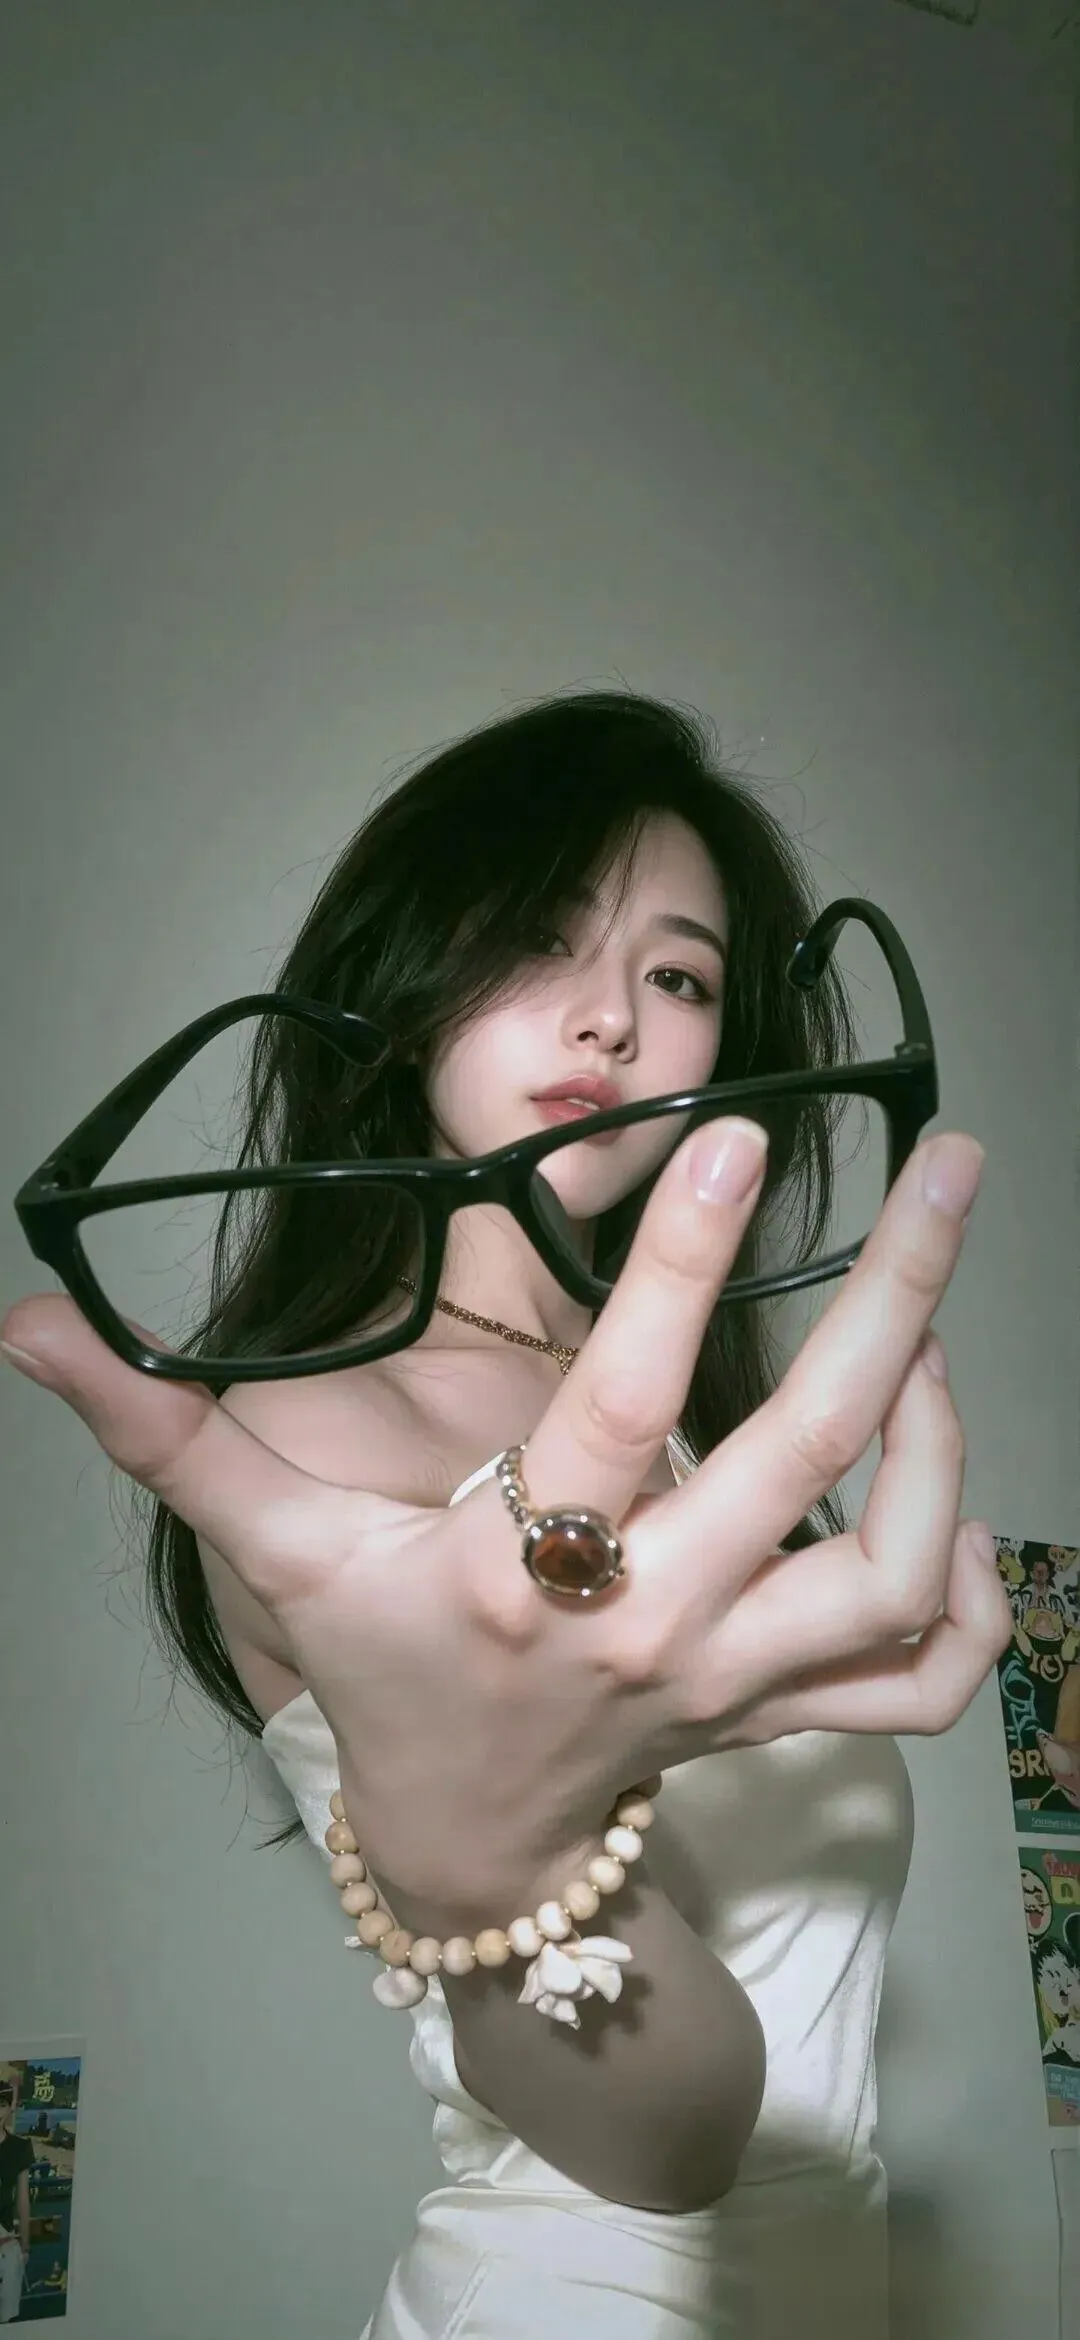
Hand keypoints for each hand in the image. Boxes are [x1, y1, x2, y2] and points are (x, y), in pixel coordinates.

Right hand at [1, 1122, 1009, 1927]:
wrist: (469, 1843)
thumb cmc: (383, 1670)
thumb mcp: (274, 1550)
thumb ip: (167, 1431)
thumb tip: (32, 1322)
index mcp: (526, 1569)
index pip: (621, 1402)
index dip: (676, 1262)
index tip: (731, 1131)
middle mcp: (654, 1622)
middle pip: (809, 1454)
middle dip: (897, 1296)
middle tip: (955, 1169)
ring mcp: (738, 1678)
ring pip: (892, 1570)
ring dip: (941, 1443)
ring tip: (935, 1330)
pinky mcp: (788, 1711)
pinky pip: (922, 1678)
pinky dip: (973, 1600)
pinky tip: (961, 1498)